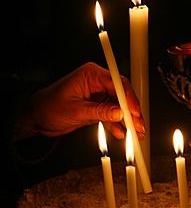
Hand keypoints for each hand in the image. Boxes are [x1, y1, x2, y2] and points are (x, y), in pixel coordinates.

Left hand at [14, 62, 144, 140]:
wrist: (36, 117)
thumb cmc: (48, 107)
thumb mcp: (75, 110)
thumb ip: (99, 111)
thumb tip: (119, 113)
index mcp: (91, 74)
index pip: (117, 83)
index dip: (128, 98)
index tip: (134, 112)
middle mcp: (96, 82)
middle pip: (121, 94)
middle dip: (131, 111)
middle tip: (138, 126)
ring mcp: (96, 95)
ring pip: (118, 106)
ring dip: (126, 120)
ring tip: (134, 133)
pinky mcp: (95, 106)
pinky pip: (110, 114)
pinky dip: (115, 124)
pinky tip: (121, 133)